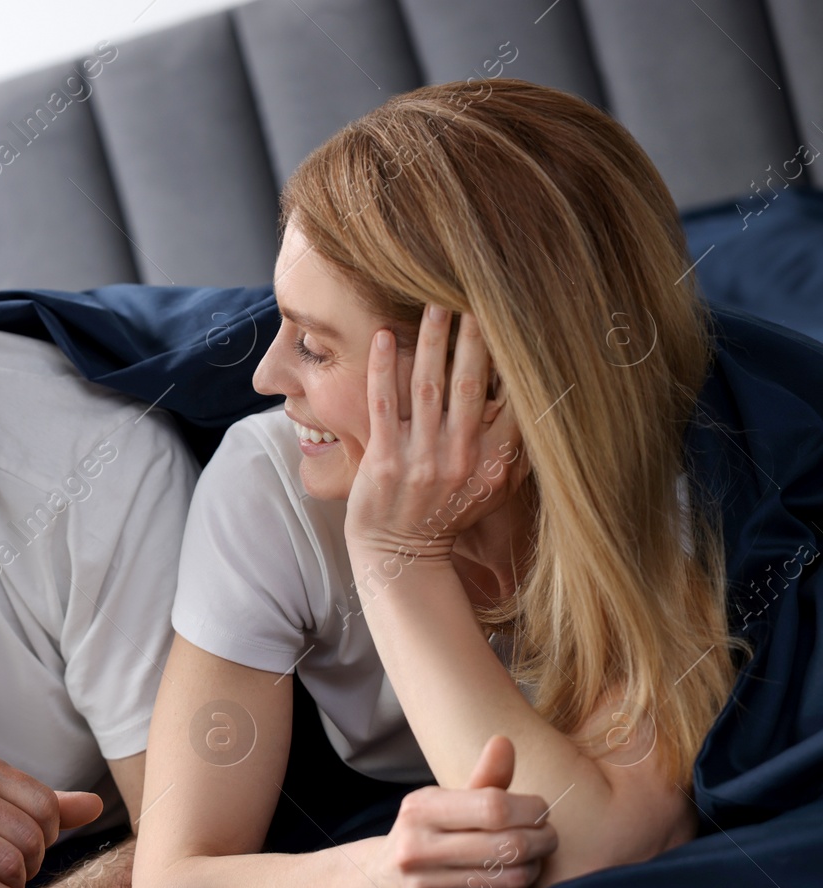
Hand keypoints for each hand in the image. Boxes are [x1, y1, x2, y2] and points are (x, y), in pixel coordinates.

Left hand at [344, 304, 517, 563]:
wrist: (401, 554)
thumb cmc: (449, 513)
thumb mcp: (495, 488)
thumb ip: (516, 449)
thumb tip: (545, 403)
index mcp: (495, 463)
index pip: (513, 402)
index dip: (515, 362)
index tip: (519, 321)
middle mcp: (460, 459)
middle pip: (472, 385)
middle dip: (475, 338)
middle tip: (476, 294)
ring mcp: (420, 459)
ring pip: (428, 387)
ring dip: (431, 342)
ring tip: (435, 304)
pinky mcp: (383, 460)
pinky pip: (383, 404)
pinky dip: (383, 368)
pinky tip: (382, 336)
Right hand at [369, 735, 555, 887]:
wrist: (379, 880)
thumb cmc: (425, 833)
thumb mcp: (444, 802)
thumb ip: (483, 778)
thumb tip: (504, 741)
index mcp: (421, 808)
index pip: (494, 806)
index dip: (531, 808)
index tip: (542, 810)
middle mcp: (417, 846)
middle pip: (508, 844)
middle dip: (543, 840)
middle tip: (549, 836)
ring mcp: (426, 884)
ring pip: (509, 877)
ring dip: (534, 866)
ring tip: (534, 857)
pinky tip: (514, 878)